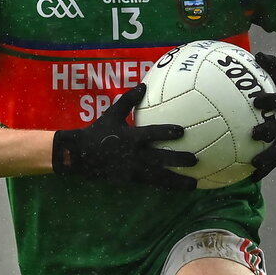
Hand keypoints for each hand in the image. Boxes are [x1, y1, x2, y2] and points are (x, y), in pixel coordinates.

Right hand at [52, 84, 197, 190]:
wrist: (81, 155)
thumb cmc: (98, 131)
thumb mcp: (112, 114)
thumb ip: (128, 100)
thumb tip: (143, 85)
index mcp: (130, 137)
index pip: (151, 134)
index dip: (166, 132)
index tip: (182, 131)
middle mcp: (134, 155)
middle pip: (160, 158)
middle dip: (177, 160)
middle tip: (195, 160)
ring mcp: (133, 169)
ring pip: (159, 177)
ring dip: (177, 181)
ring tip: (194, 185)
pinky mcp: (131, 179)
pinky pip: (153, 183)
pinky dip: (167, 186)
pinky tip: (180, 188)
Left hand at [249, 53, 275, 180]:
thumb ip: (272, 66)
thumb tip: (257, 53)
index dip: (269, 100)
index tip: (255, 100)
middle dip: (270, 132)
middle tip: (254, 134)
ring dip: (268, 159)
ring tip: (253, 165)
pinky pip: (274, 161)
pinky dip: (263, 170)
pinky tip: (249, 178)